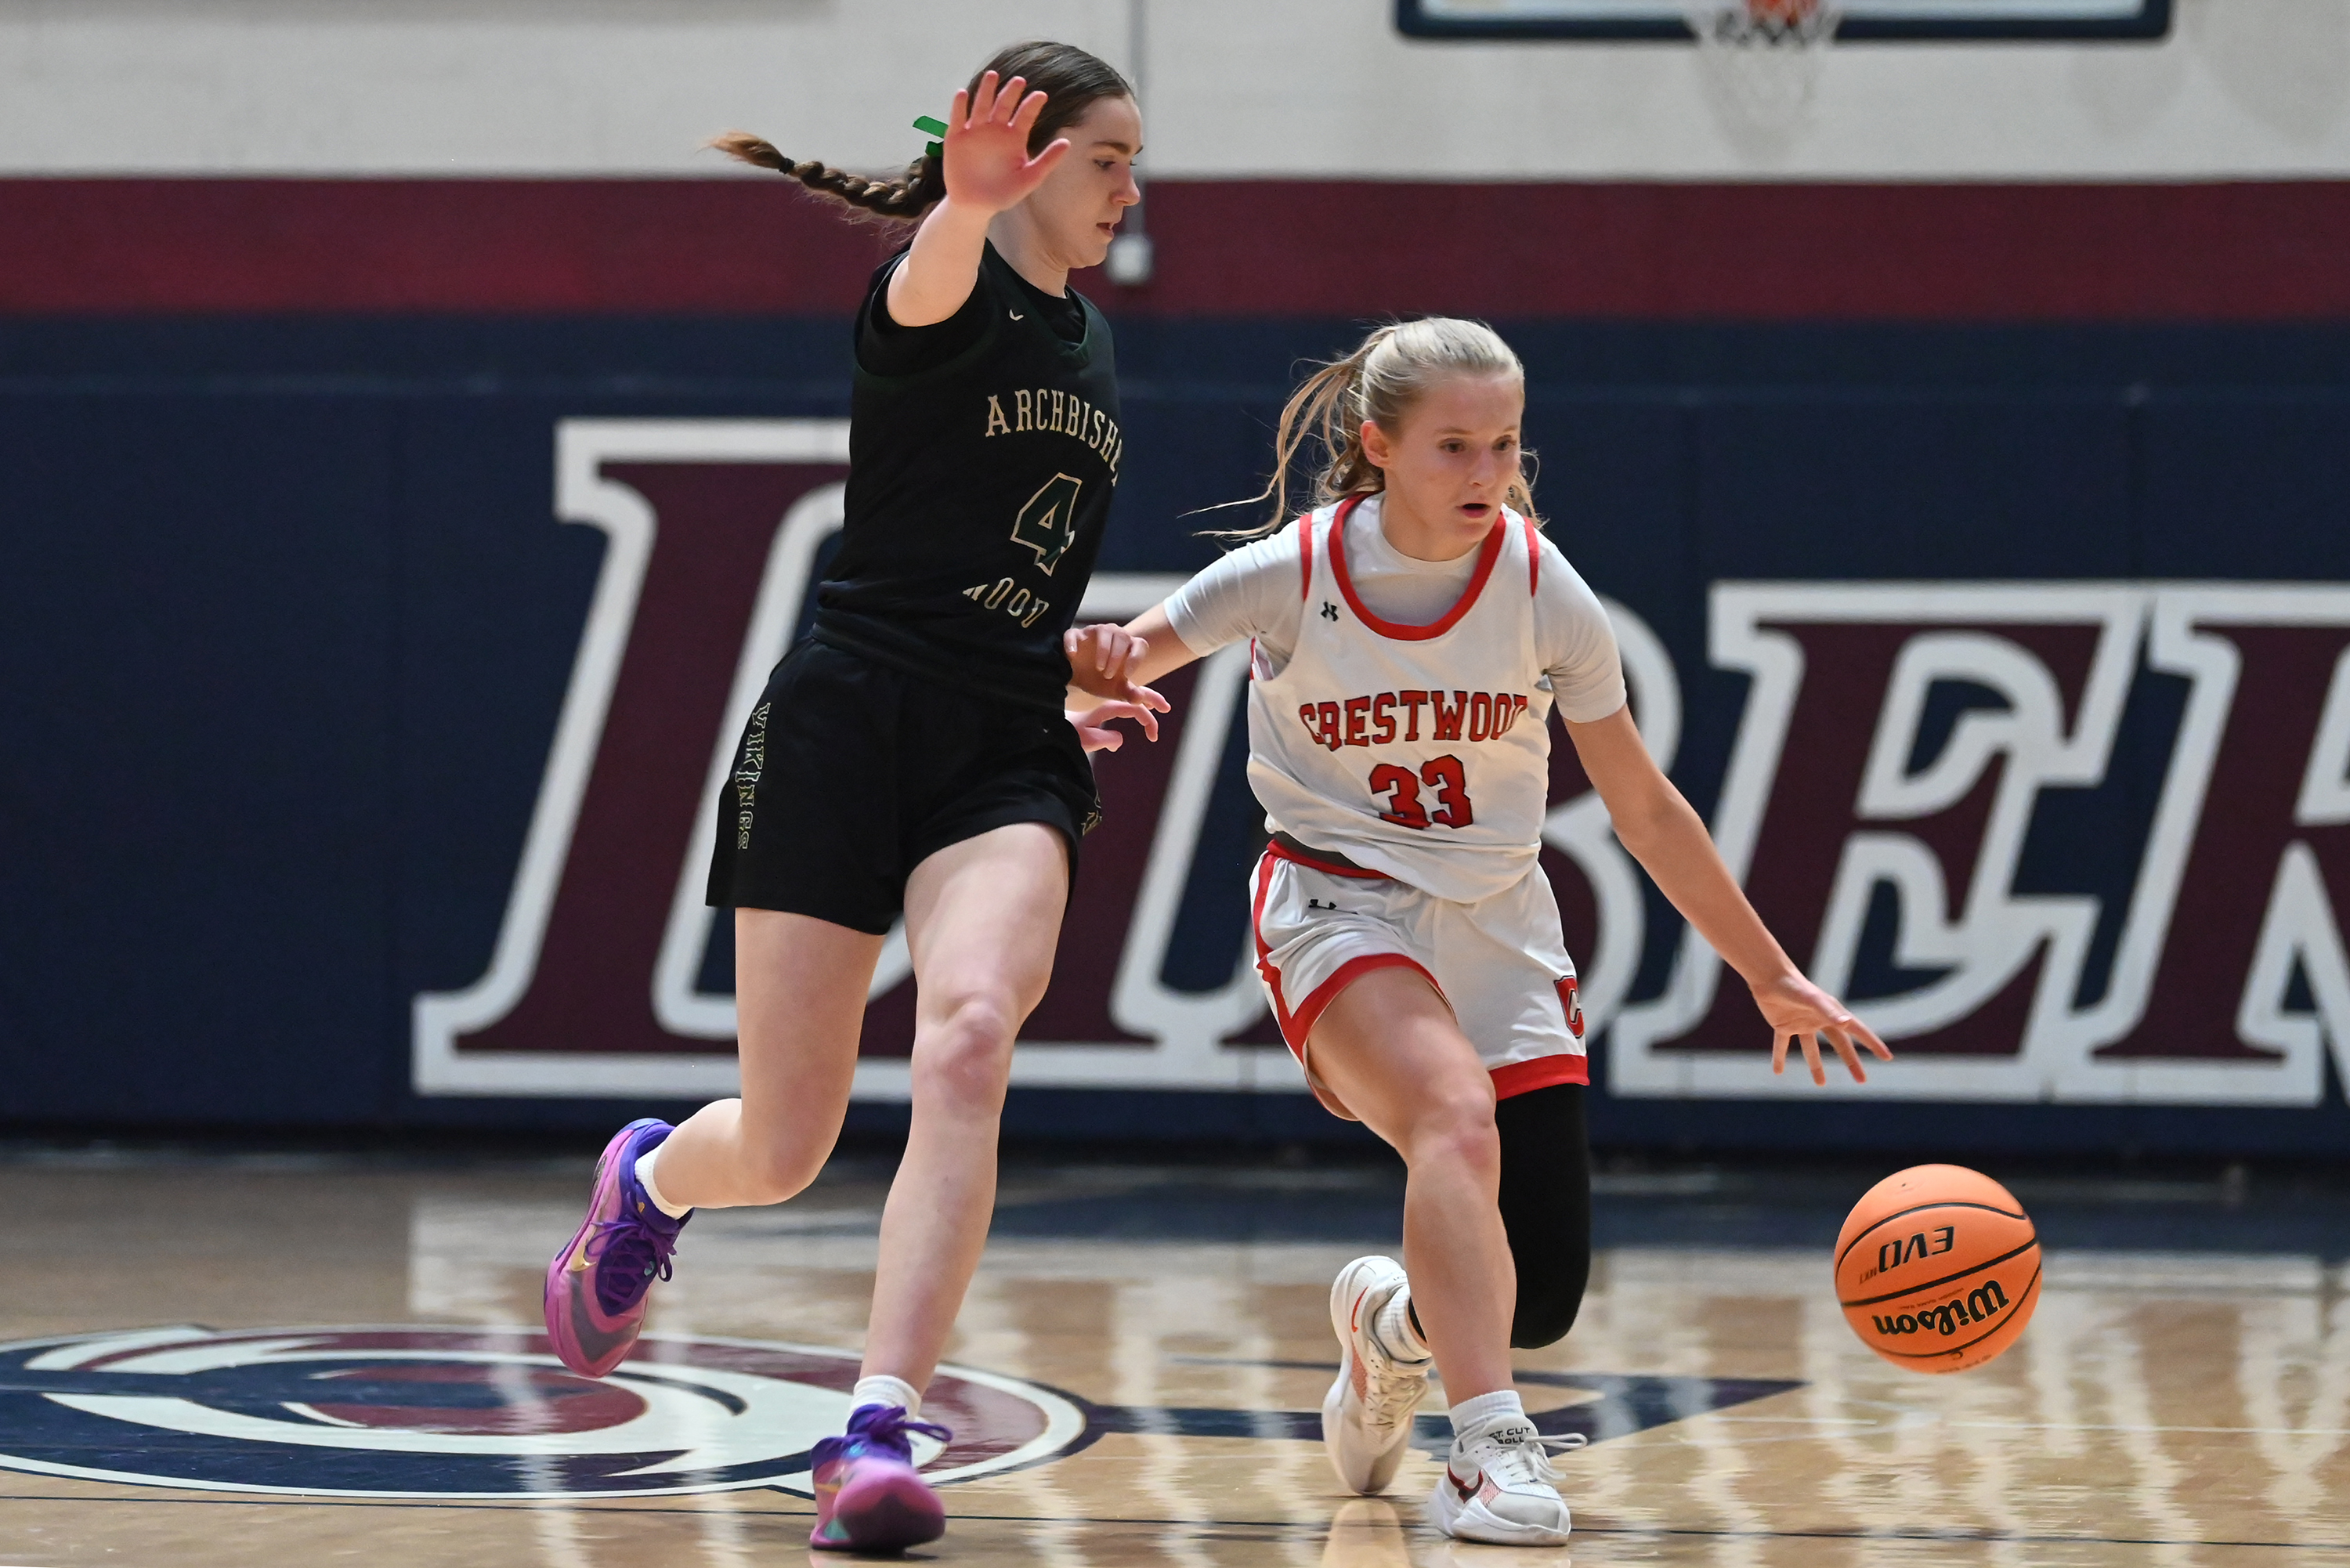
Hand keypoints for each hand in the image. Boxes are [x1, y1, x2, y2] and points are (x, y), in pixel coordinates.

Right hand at [940, 71, 1069, 215]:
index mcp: (1014, 137)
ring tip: (992, 75)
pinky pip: (957, 119)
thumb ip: (1047, 161)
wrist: (975, 206)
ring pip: (981, 105)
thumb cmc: (1003, 193)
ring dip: (986, 91)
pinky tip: (963, 93)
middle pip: (1004, 105)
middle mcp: (996, 130)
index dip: (1032, 105)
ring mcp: (975, 131)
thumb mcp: (1029, 179)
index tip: (1041, 95)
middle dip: (1011, 93)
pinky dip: (959, 106)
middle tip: (1019, 81)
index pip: (1025, 116)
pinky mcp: (956, 138)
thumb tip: (1067, 143)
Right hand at [1064, 623, 1170, 709]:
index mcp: (1128, 646)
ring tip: (1099, 668)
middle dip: (1117, 656)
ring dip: (1103, 649)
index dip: (1136, 659)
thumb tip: (1140, 700)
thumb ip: (1130, 694)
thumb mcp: (1116, 690)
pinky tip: (1073, 655)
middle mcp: (1113, 634)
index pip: (1140, 645)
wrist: (1078, 679)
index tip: (1127, 676)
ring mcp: (1093, 632)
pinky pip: (1073, 634)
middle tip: (1108, 675)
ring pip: (1102, 631)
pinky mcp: (1074, 635)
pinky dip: (1072, 643)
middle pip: (1121, 636)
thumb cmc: (1102, 680)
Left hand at [1070, 699, 1160, 752]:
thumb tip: (1120, 740)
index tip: (1154, 738)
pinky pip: (1117, 707)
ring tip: (1154, 708)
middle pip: (1134, 698)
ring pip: (1126, 701)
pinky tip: (1133, 714)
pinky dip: (1129, 708)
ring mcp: (1099, 708)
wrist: (1045, 729)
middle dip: (1152, 700)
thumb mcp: (1085, 739)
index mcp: (1105, 708)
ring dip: (1142, 703)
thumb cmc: (1063, 735)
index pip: (1135, 709)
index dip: (1149, 721)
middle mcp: (1104, 705)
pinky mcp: (1093, 714)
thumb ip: (1105, 738)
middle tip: (1167, 707)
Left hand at [1752, 972, 1893, 1085]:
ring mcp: (1801, 1024)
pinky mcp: (1783, 1025)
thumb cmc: (1794, 986)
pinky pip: (1782, 1045)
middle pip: (1840, 1045)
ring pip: (1811, 1049)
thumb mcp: (1813, 1000)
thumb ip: (1830, 1012)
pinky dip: (1779, 1058)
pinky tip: (1778, 1072)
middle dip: (1851, 1062)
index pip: (1858, 1031)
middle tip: (1862, 1080)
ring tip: (1821, 1084)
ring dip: (1816, 1066)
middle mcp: (1819, 1020)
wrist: (1769, 976)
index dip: (1873, 1044)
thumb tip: (1847, 1023)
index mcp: (1832, 1013)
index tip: (1887, 1057)